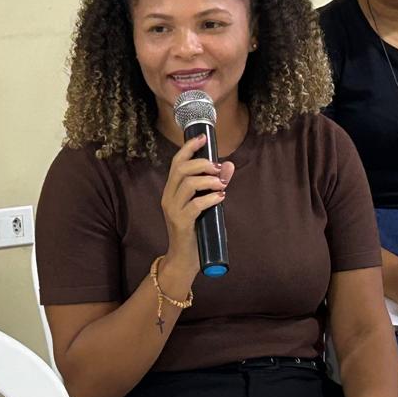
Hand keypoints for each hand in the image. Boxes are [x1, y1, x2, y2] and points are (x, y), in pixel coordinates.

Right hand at [159, 134, 234, 269]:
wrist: (184, 259)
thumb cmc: (196, 230)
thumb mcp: (206, 204)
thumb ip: (215, 185)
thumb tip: (229, 165)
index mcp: (172, 190)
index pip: (176, 162)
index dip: (189, 147)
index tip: (203, 137)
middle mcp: (168, 197)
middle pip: (181, 169)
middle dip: (202, 163)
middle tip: (218, 167)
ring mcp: (173, 210)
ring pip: (188, 184)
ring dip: (209, 180)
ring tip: (222, 184)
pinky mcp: (181, 222)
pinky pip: (196, 205)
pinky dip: (211, 198)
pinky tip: (221, 197)